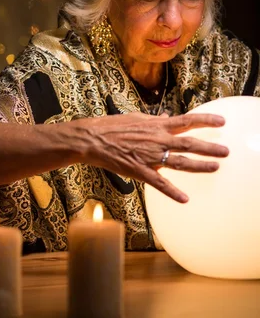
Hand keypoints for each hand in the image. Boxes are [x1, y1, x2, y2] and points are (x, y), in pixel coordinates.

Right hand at [78, 112, 228, 202]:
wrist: (92, 139)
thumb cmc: (110, 127)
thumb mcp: (135, 118)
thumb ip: (154, 120)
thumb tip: (167, 118)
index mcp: (156, 125)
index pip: (187, 121)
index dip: (206, 120)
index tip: (222, 121)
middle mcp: (157, 140)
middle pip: (189, 143)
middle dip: (210, 148)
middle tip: (226, 151)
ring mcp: (149, 156)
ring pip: (180, 162)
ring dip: (200, 166)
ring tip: (215, 167)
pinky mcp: (139, 171)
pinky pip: (159, 183)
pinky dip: (173, 192)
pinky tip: (185, 199)